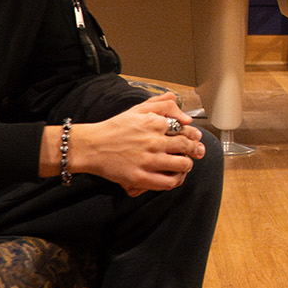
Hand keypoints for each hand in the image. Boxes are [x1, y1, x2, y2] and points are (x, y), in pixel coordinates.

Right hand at [57, 94, 203, 193]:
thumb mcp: (138, 109)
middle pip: (187, 146)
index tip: (194, 137)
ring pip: (182, 165)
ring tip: (184, 164)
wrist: (91, 146)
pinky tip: (174, 176)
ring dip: (187, 164)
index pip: (185, 128)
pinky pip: (168, 182)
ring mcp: (147, 160)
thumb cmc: (115, 128)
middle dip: (195, 149)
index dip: (193, 134)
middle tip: (196, 151)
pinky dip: (176, 180)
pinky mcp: (140, 177)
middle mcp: (153, 141)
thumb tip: (186, 115)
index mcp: (153, 123)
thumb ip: (163, 105)